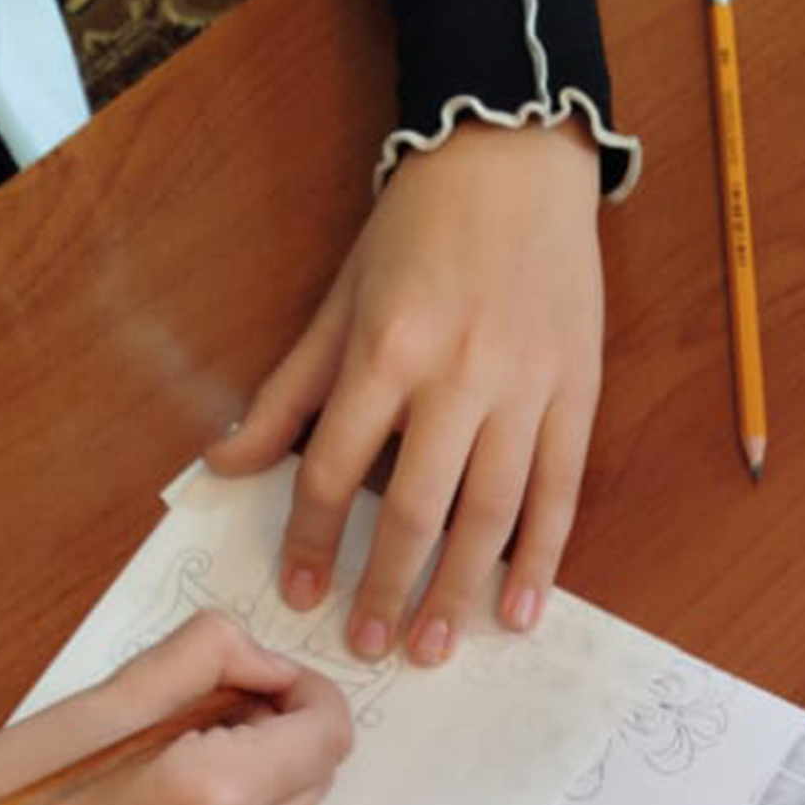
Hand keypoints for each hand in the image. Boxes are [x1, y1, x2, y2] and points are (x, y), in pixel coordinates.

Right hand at [0, 612, 352, 804]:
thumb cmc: (10, 788)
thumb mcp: (104, 699)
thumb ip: (204, 658)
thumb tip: (269, 664)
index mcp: (214, 794)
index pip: (326, 734)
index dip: (306, 690)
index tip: (255, 673)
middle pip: (317, 774)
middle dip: (282, 729)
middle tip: (204, 706)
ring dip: (263, 772)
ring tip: (176, 753)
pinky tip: (169, 800)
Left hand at [203, 114, 604, 664]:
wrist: (514, 156)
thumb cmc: (416, 227)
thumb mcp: (338, 299)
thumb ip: (287, 391)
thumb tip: (226, 463)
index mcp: (386, 350)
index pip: (339, 468)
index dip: (317, 539)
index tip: (304, 595)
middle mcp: (457, 375)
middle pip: (419, 508)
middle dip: (389, 586)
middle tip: (370, 647)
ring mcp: (526, 385)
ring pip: (492, 511)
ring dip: (461, 589)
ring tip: (436, 647)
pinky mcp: (578, 388)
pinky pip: (560, 489)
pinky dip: (542, 556)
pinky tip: (521, 608)